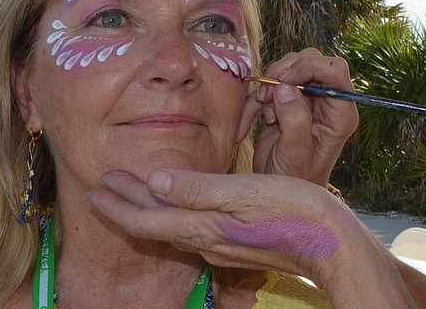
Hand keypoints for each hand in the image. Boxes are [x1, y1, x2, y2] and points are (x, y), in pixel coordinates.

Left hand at [88, 170, 416, 307]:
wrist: (332, 242)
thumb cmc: (294, 211)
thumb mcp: (246, 193)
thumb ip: (199, 189)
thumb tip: (156, 181)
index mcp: (204, 226)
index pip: (146, 220)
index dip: (117, 205)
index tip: (94, 189)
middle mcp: (207, 238)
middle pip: (156, 223)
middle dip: (127, 204)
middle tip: (104, 184)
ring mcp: (223, 242)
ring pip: (174, 224)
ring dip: (150, 206)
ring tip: (134, 189)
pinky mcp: (239, 240)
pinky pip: (194, 225)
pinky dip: (176, 210)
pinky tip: (182, 201)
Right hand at [238, 49, 358, 185]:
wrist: (278, 193)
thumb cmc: (295, 181)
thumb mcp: (296, 154)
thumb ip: (295, 120)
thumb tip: (287, 88)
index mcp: (339, 112)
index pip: (334, 69)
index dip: (309, 66)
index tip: (285, 79)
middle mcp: (326, 102)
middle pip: (310, 61)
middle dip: (285, 72)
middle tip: (267, 96)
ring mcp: (306, 100)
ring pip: (289, 68)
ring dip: (269, 85)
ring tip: (262, 112)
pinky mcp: (286, 103)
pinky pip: (269, 87)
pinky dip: (254, 102)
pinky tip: (245, 127)